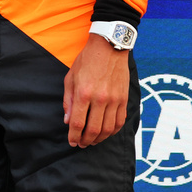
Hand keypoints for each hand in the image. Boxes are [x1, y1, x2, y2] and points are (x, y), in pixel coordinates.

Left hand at [63, 33, 130, 147]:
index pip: (78, 123)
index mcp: (84, 93)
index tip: (72, 142)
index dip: (74, 136)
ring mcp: (114, 100)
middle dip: (86, 141)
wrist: (109, 48)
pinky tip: (106, 132)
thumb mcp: (70, 78)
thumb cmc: (86, 61)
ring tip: (92, 141)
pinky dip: (113, 131)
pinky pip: (120, 121)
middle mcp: (100, 99)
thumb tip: (68, 121)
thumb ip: (68, 101)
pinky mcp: (124, 99)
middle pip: (94, 130)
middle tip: (81, 144)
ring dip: (99, 139)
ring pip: (108, 129)